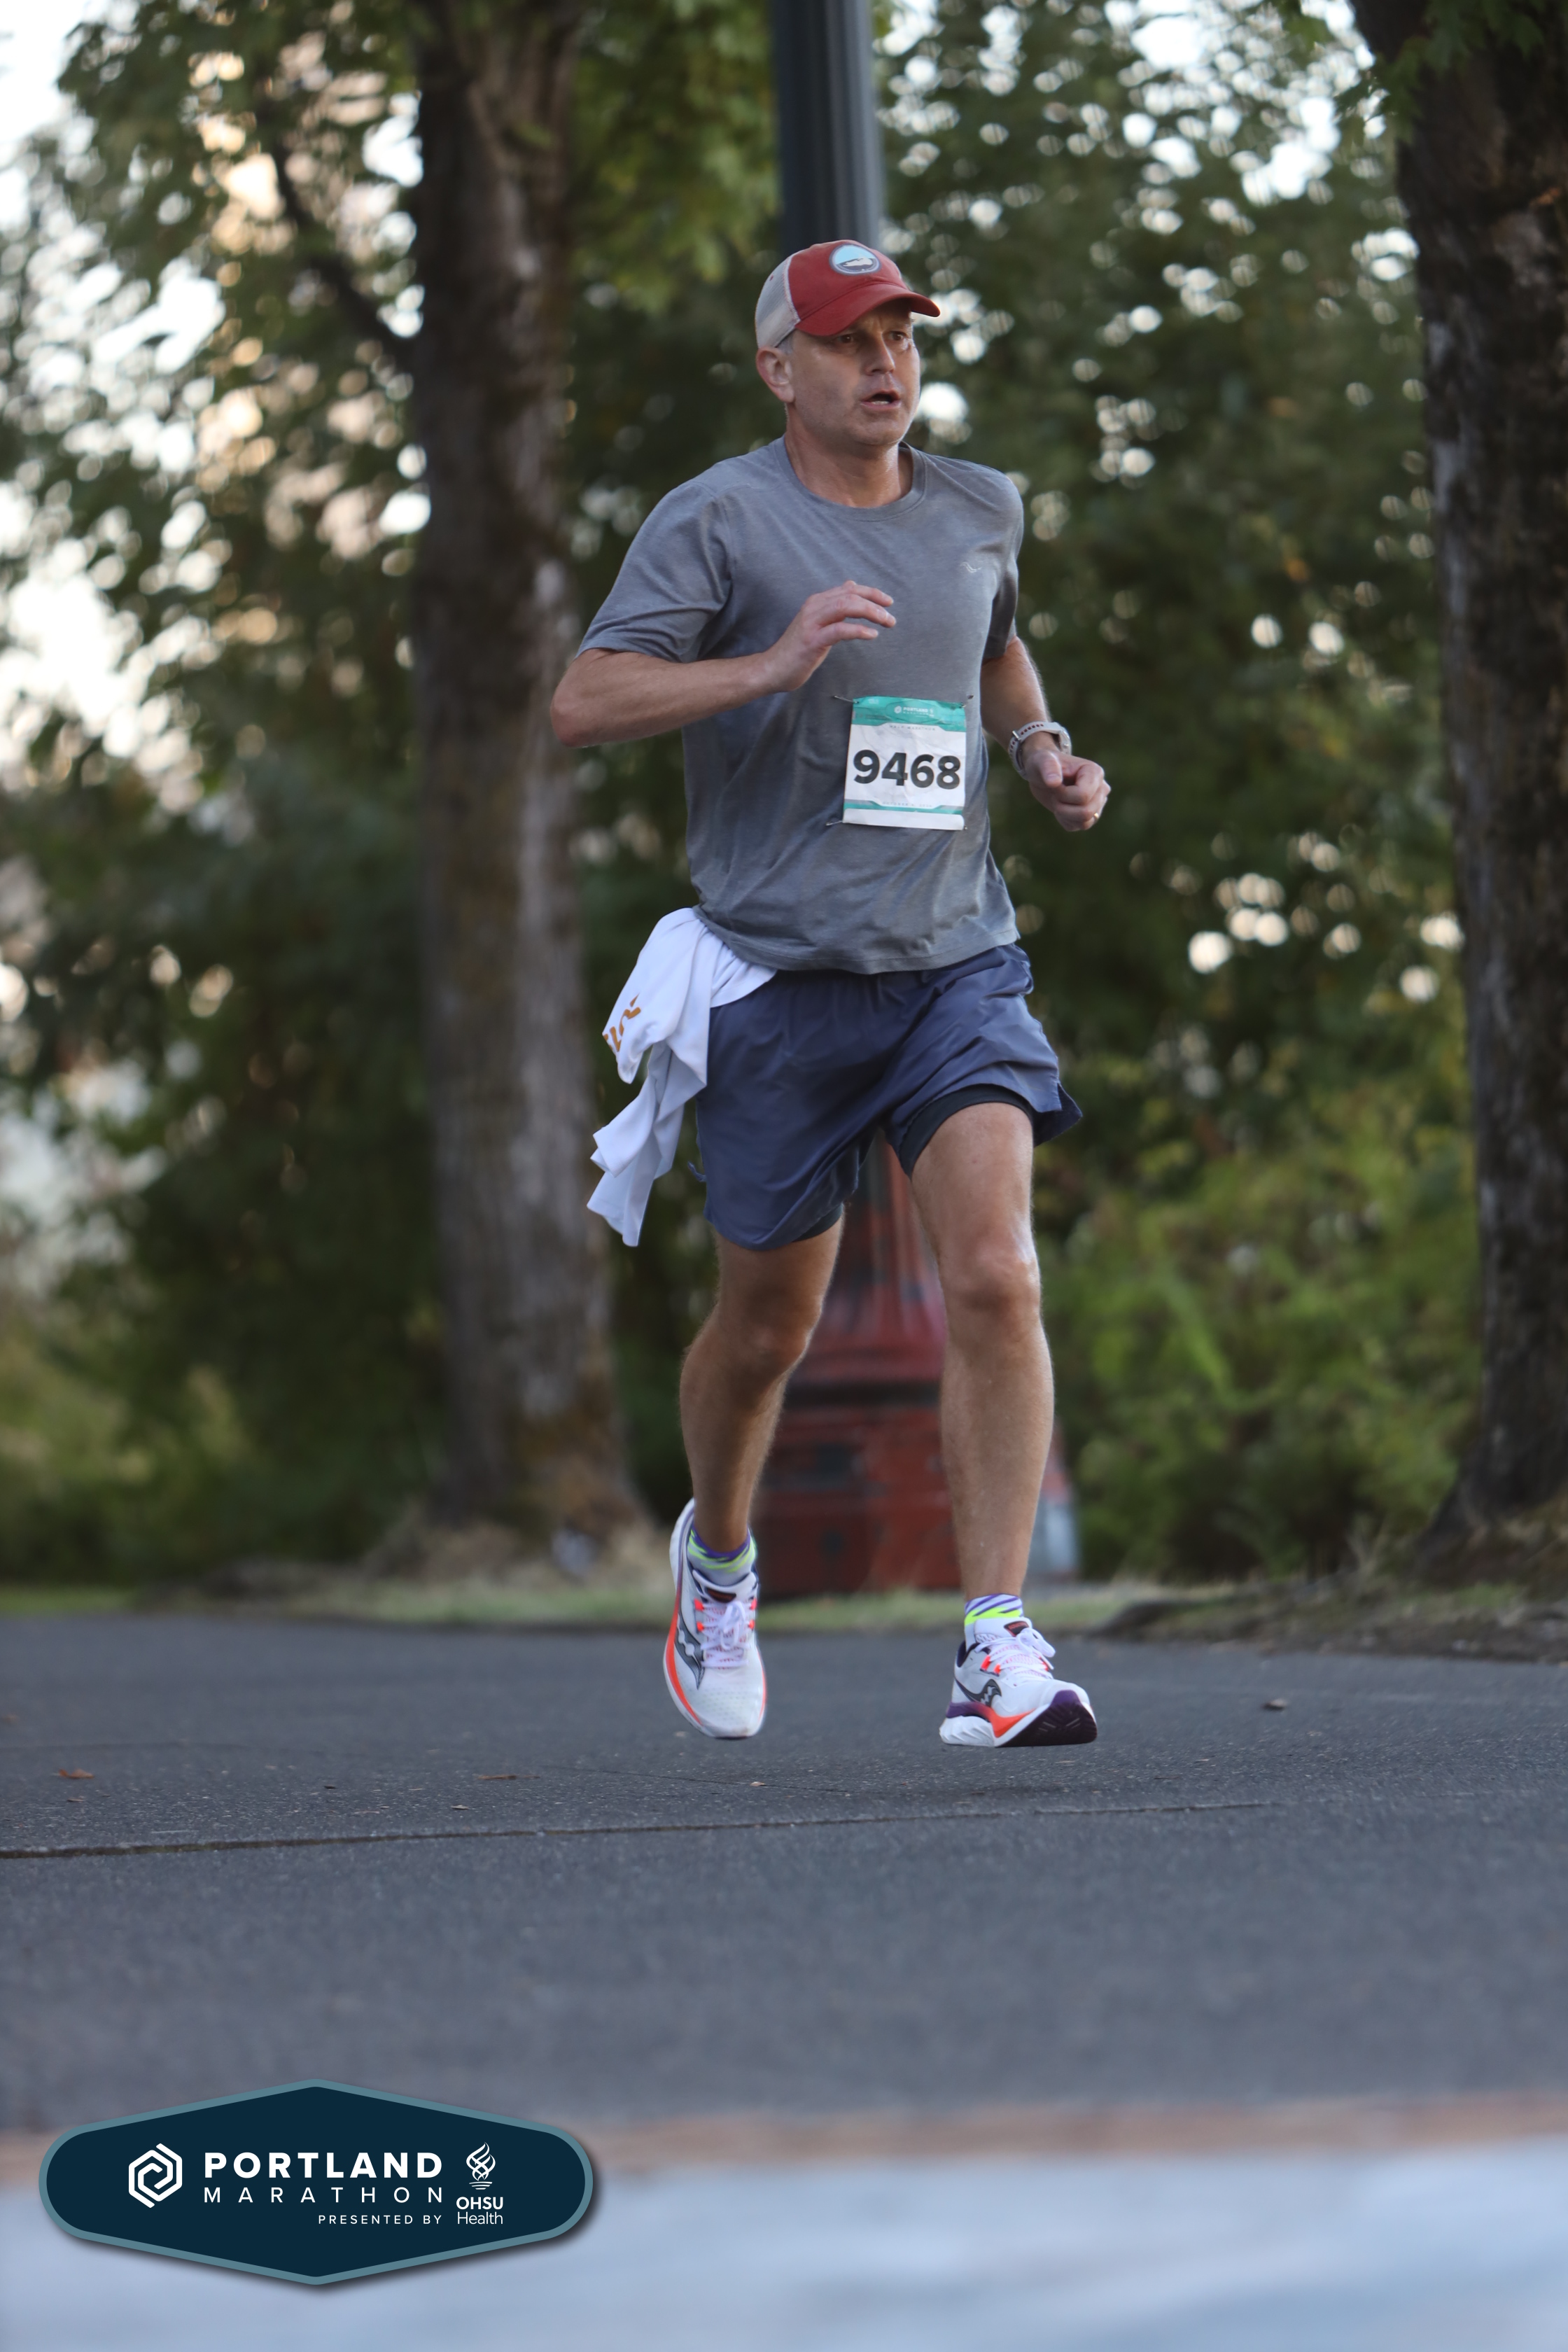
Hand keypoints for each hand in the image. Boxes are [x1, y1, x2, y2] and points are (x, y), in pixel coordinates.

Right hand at [759, 579, 893, 692]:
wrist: (773, 668)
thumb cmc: (798, 649)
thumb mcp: (818, 623)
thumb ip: (834, 607)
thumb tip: (851, 587)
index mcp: (817, 602)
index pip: (849, 589)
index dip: (871, 592)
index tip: (888, 602)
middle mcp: (814, 607)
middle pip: (850, 595)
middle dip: (875, 602)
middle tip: (891, 616)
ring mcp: (812, 623)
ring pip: (845, 607)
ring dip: (870, 613)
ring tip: (886, 622)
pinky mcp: (812, 640)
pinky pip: (839, 630)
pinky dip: (858, 630)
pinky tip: (872, 635)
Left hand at [1022, 741, 1108, 832]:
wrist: (1043, 774)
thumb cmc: (1044, 763)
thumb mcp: (1041, 760)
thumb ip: (1048, 767)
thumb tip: (1054, 782)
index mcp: (1095, 772)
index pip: (1083, 796)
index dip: (1063, 795)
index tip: (1054, 785)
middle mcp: (1101, 788)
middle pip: (1086, 812)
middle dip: (1063, 807)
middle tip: (1055, 794)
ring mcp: (1098, 802)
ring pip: (1085, 822)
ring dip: (1065, 814)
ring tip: (1058, 800)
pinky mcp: (1092, 814)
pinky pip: (1080, 826)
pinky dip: (1066, 820)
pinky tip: (1061, 807)